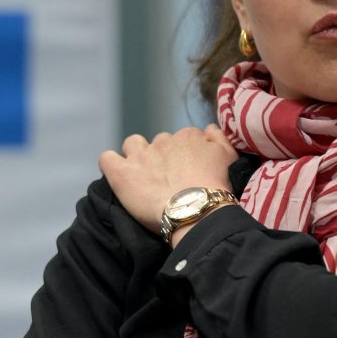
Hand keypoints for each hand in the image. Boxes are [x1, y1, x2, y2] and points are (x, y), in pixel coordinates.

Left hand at [98, 124, 237, 232]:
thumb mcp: (229, 158)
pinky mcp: (122, 173)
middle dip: (162, 157)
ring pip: (133, 144)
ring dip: (136, 155)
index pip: (184, 138)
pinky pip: (107, 159)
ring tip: (142, 176)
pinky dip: (111, 164)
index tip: (188, 172)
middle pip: (160, 143)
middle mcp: (163, 140)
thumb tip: (208, 128)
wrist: (197, 210)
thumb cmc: (217, 187)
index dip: (185, 155)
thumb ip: (219, 138)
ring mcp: (140, 155)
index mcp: (188, 136)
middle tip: (169, 180)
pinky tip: (119, 174)